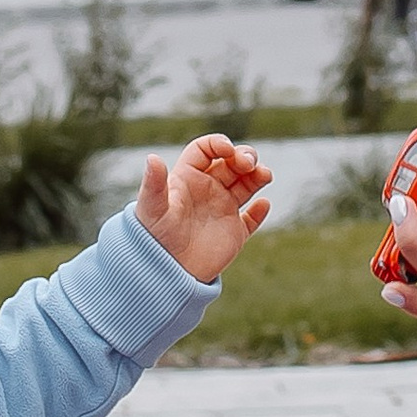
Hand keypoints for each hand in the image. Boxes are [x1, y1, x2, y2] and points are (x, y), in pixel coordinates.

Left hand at [136, 135, 271, 282]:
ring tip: (264, 175)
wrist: (164, 273)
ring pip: (246, 184)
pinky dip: (260, 211)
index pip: (206, 150)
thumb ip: (154, 183)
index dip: (218, 143)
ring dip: (258, 175)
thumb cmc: (153, 237)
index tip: (228, 150)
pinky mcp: (234, 232)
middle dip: (245, 156)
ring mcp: (222, 210)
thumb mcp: (152, 208)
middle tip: (249, 164)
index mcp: (188, 178)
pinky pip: (252, 218)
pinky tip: (262, 205)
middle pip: (231, 163)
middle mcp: (207, 190)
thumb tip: (152, 158)